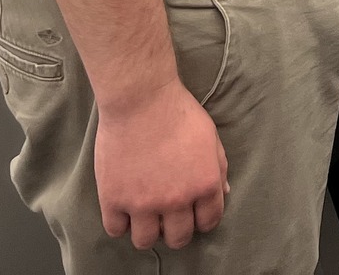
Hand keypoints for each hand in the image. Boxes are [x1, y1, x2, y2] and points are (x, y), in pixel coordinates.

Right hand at [94, 78, 227, 249]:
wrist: (141, 99)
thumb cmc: (178, 112)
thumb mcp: (210, 137)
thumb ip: (218, 168)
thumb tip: (224, 192)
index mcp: (204, 185)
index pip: (208, 222)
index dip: (202, 220)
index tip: (194, 215)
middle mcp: (177, 200)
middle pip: (178, 238)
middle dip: (176, 231)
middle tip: (169, 218)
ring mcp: (144, 203)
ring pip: (146, 241)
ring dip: (148, 231)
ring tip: (145, 216)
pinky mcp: (114, 199)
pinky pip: (116, 230)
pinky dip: (120, 224)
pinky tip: (123, 210)